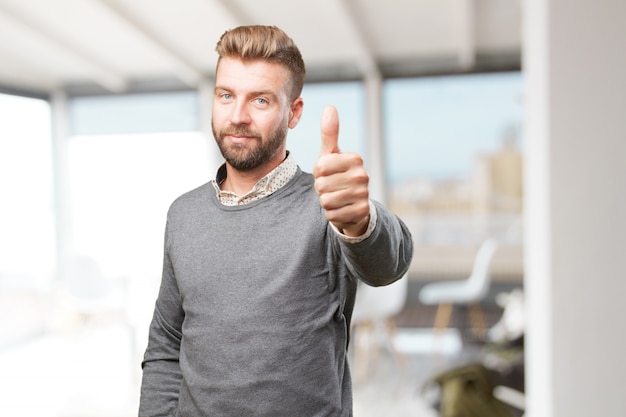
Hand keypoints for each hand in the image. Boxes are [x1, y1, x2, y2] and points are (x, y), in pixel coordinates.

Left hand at [313, 106, 369, 236]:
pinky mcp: (361, 212)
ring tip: (336, 197)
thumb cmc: (337, 175)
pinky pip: (332, 214)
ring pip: (326, 200)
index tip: (328, 173)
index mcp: (355, 158)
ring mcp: (364, 194)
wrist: (353, 204)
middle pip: (322, 185)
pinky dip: (332, 214)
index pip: (320, 166)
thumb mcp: (331, 154)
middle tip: (332, 187)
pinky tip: (341, 209)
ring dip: (326, 202)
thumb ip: (330, 133)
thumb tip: (330, 107)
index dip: (318, 172)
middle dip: (321, 189)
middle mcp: (362, 175)